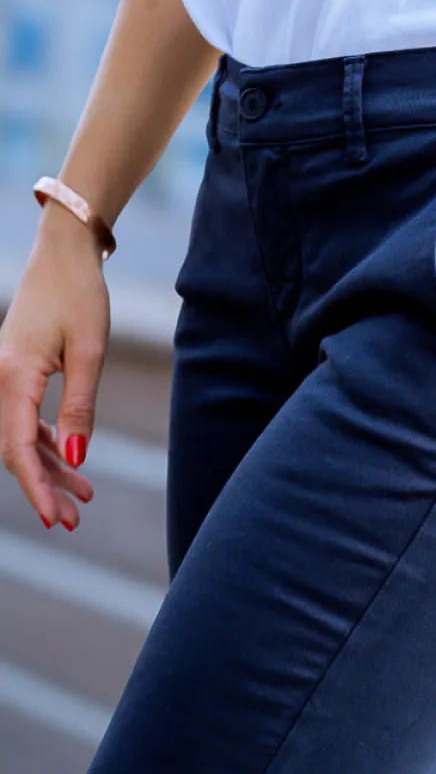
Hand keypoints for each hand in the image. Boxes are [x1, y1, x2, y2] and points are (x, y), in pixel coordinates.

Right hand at [0, 205, 107, 528]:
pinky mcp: (17, 371)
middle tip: (75, 519)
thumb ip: (80, 407)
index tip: (57, 519)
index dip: (36, 488)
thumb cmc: (79, 296)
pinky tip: (72, 461)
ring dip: (49, 467)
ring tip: (84, 496)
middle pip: (16, 449)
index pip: (18, 447)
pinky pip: (26, 418)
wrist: (64, 254)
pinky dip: (48, 442)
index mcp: (12, 376)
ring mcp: (5, 376)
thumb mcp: (89, 352)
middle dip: (44, 487)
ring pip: (22, 436)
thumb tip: (75, 459)